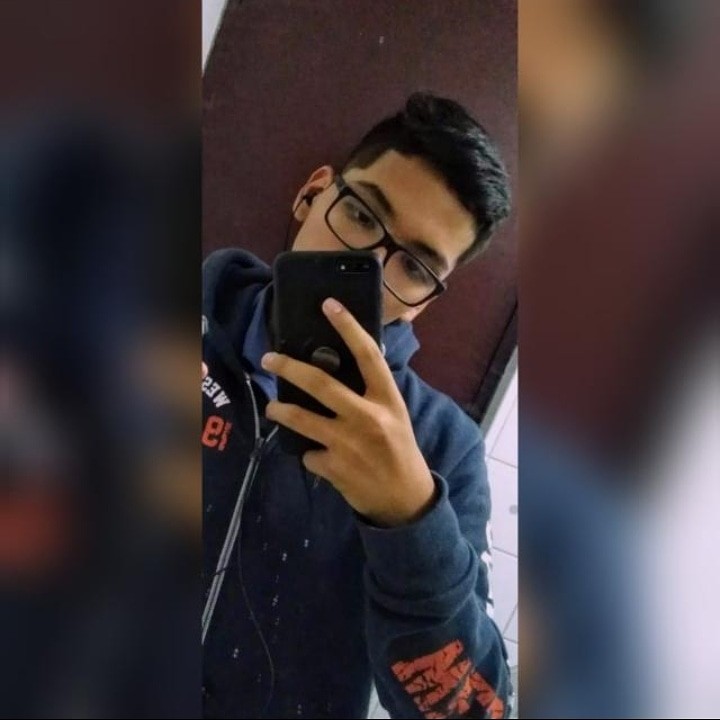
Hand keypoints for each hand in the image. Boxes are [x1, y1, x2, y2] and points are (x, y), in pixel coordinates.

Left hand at [262, 298, 435, 526]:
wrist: (405, 498)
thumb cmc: (400, 449)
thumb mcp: (395, 414)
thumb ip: (373, 392)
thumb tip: (349, 364)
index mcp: (387, 399)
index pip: (368, 355)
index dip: (348, 327)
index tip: (329, 305)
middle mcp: (368, 417)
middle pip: (321, 384)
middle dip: (289, 368)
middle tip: (269, 359)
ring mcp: (348, 443)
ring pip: (301, 419)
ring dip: (281, 411)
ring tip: (274, 407)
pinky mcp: (333, 467)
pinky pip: (309, 453)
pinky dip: (311, 453)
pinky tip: (322, 458)